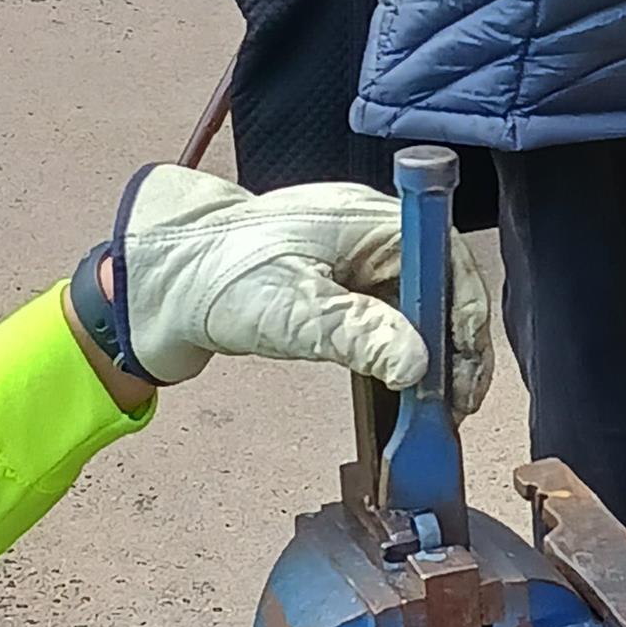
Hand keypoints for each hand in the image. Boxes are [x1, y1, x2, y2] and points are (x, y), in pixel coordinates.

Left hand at [107, 166, 493, 405]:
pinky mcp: (338, 282)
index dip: (467, 322)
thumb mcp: (293, 311)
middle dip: (456, 347)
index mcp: (371, 219)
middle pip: (442, 285)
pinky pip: (389, 313)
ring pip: (419, 303)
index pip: (449, 263)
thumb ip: (359, 335)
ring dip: (431, 352)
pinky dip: (401, 349)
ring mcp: (356, 256)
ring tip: (434, 406)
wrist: (158, 281)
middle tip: (454, 406)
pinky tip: (402, 388)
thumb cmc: (218, 277)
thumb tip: (418, 364)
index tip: (464, 379)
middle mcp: (373, 232)